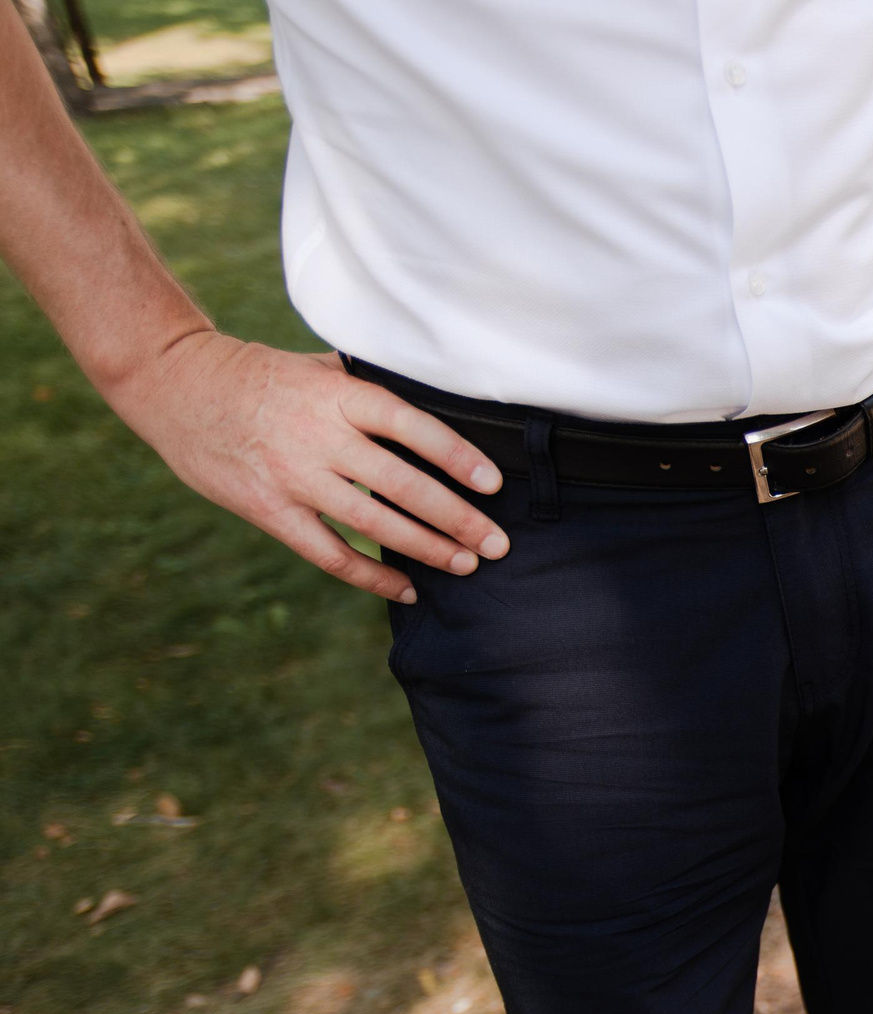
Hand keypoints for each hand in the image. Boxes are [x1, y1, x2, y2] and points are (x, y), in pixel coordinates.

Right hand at [101, 331, 505, 602]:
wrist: (175, 385)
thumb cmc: (262, 375)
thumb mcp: (318, 365)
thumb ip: (370, 387)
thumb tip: (440, 397)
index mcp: (337, 395)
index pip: (411, 426)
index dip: (457, 456)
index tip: (493, 483)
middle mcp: (318, 437)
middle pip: (402, 486)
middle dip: (458, 519)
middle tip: (497, 543)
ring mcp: (292, 477)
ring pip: (373, 524)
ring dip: (427, 549)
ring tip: (466, 564)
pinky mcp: (270, 510)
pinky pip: (330, 554)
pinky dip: (372, 576)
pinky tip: (408, 589)